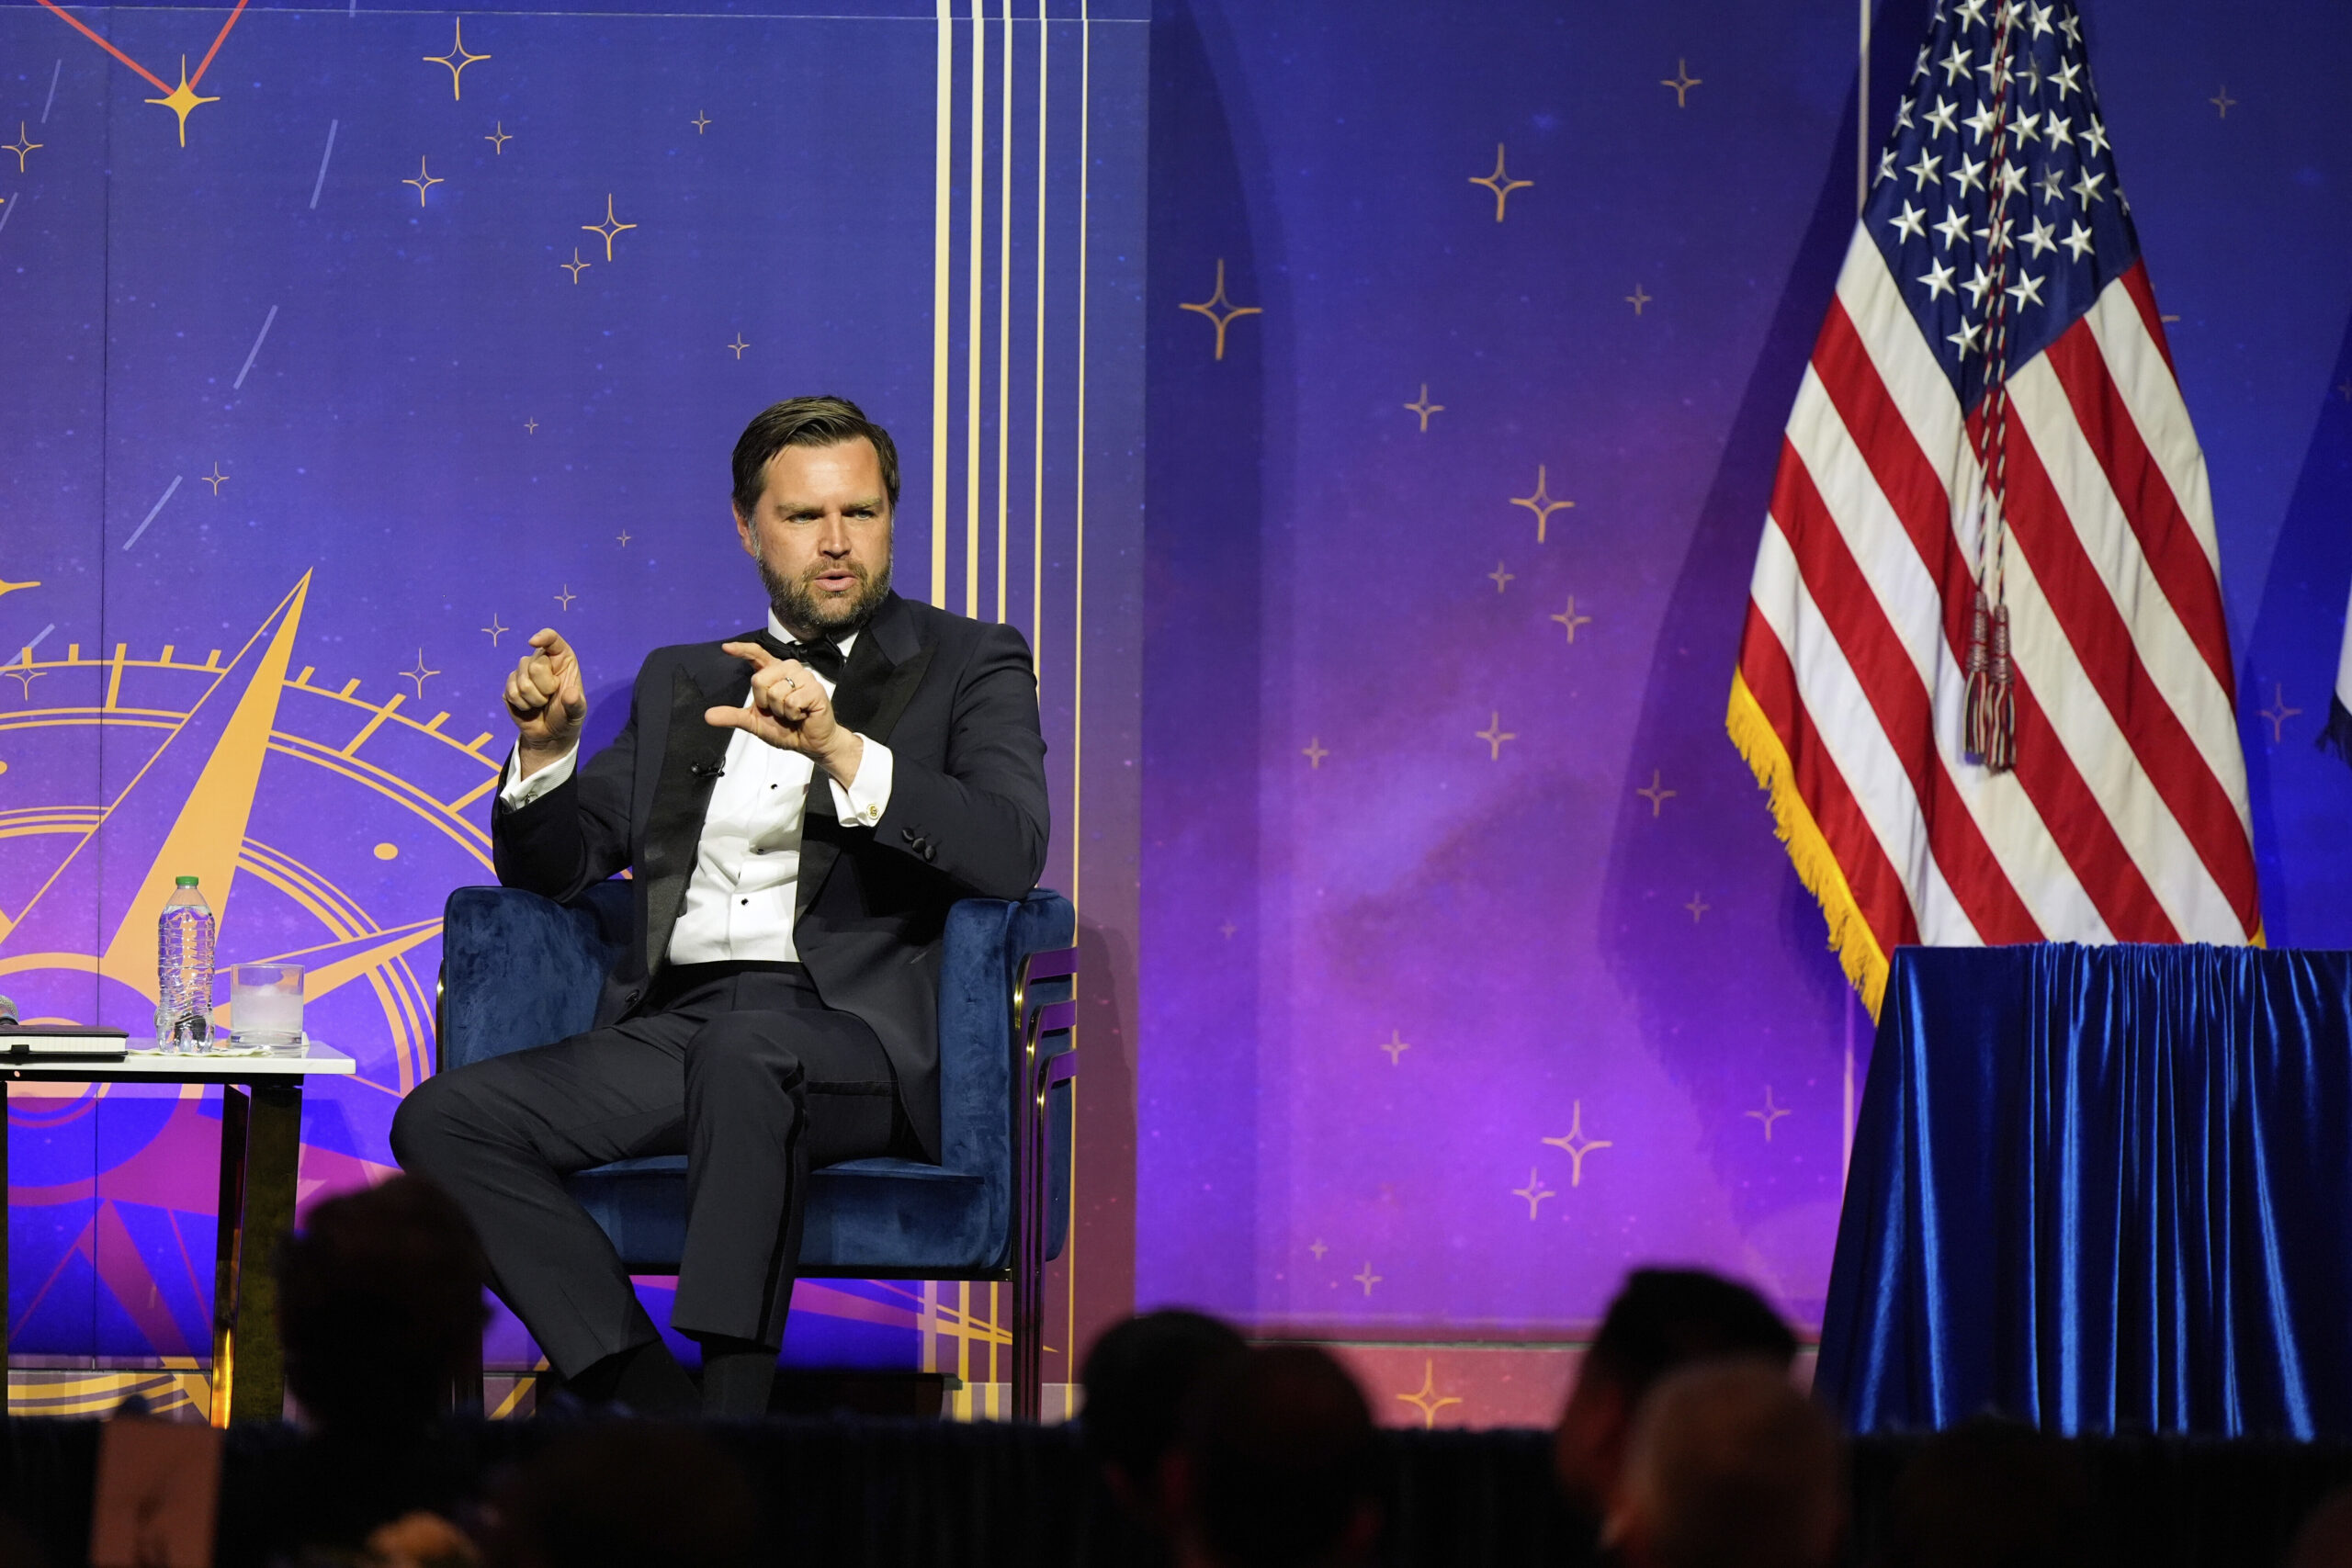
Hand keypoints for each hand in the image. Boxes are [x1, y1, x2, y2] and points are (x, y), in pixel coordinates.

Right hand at [504, 629, 586, 774]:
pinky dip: (522, 704)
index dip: (543, 637)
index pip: (552, 639)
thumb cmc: (567, 717)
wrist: (550, 734)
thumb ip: (576, 704)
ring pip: (521, 680)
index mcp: (562, 660)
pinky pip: (510, 692)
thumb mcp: (577, 713)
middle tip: (550, 697)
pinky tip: (529, 707)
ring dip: (533, 699)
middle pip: (534, 665)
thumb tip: (571, 695)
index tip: (533, 642)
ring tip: (541, 703)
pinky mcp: (510, 685)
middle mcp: (542, 661)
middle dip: (544, 687)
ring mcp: (523, 672)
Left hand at [708, 641, 864, 782]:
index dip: (742, 650)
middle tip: (779, 710)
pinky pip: (792, 701)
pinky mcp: (815, 689)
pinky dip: (793, 714)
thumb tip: (707, 716)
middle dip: (765, 702)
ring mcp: (804, 677)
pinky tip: (802, 714)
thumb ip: (732, 716)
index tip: (725, 648)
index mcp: (774, 672)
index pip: (757, 654)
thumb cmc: (786, 728)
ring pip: (776, 692)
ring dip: (781, 711)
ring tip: (792, 713)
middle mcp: (789, 669)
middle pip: (759, 679)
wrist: (809, 742)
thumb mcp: (754, 722)